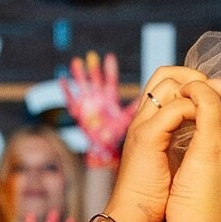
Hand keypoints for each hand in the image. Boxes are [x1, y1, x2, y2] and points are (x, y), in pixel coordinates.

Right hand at [61, 52, 134, 170]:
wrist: (116, 166)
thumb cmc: (126, 145)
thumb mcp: (134, 124)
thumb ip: (142, 110)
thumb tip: (157, 98)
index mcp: (111, 103)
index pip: (111, 83)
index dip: (110, 70)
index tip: (109, 57)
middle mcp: (99, 104)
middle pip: (96, 82)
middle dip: (94, 70)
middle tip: (91, 55)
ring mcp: (88, 109)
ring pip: (83, 89)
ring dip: (80, 76)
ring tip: (76, 62)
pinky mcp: (80, 117)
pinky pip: (71, 103)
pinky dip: (67, 92)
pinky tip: (62, 80)